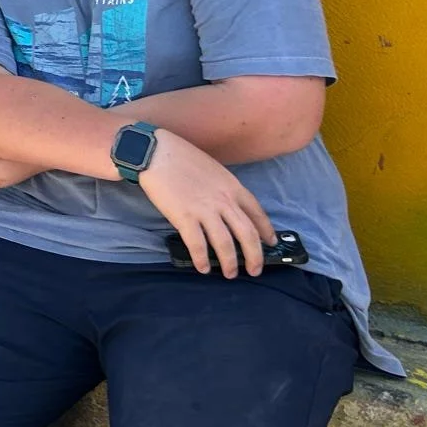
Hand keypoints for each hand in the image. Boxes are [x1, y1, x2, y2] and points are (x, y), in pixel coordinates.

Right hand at [136, 129, 275, 277]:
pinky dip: (202, 259)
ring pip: (226, 244)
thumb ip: (224, 188)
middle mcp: (224, 201)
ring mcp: (205, 210)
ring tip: (230, 274)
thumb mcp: (214, 169)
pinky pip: (198, 244)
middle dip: (255, 256)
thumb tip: (226, 204)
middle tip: (254, 270)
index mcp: (234, 187)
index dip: (267, 231)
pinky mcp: (184, 217)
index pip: (258, 213)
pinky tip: (202, 268)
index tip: (271, 243)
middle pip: (247, 234)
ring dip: (230, 262)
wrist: (156, 152)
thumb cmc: (181, 156)